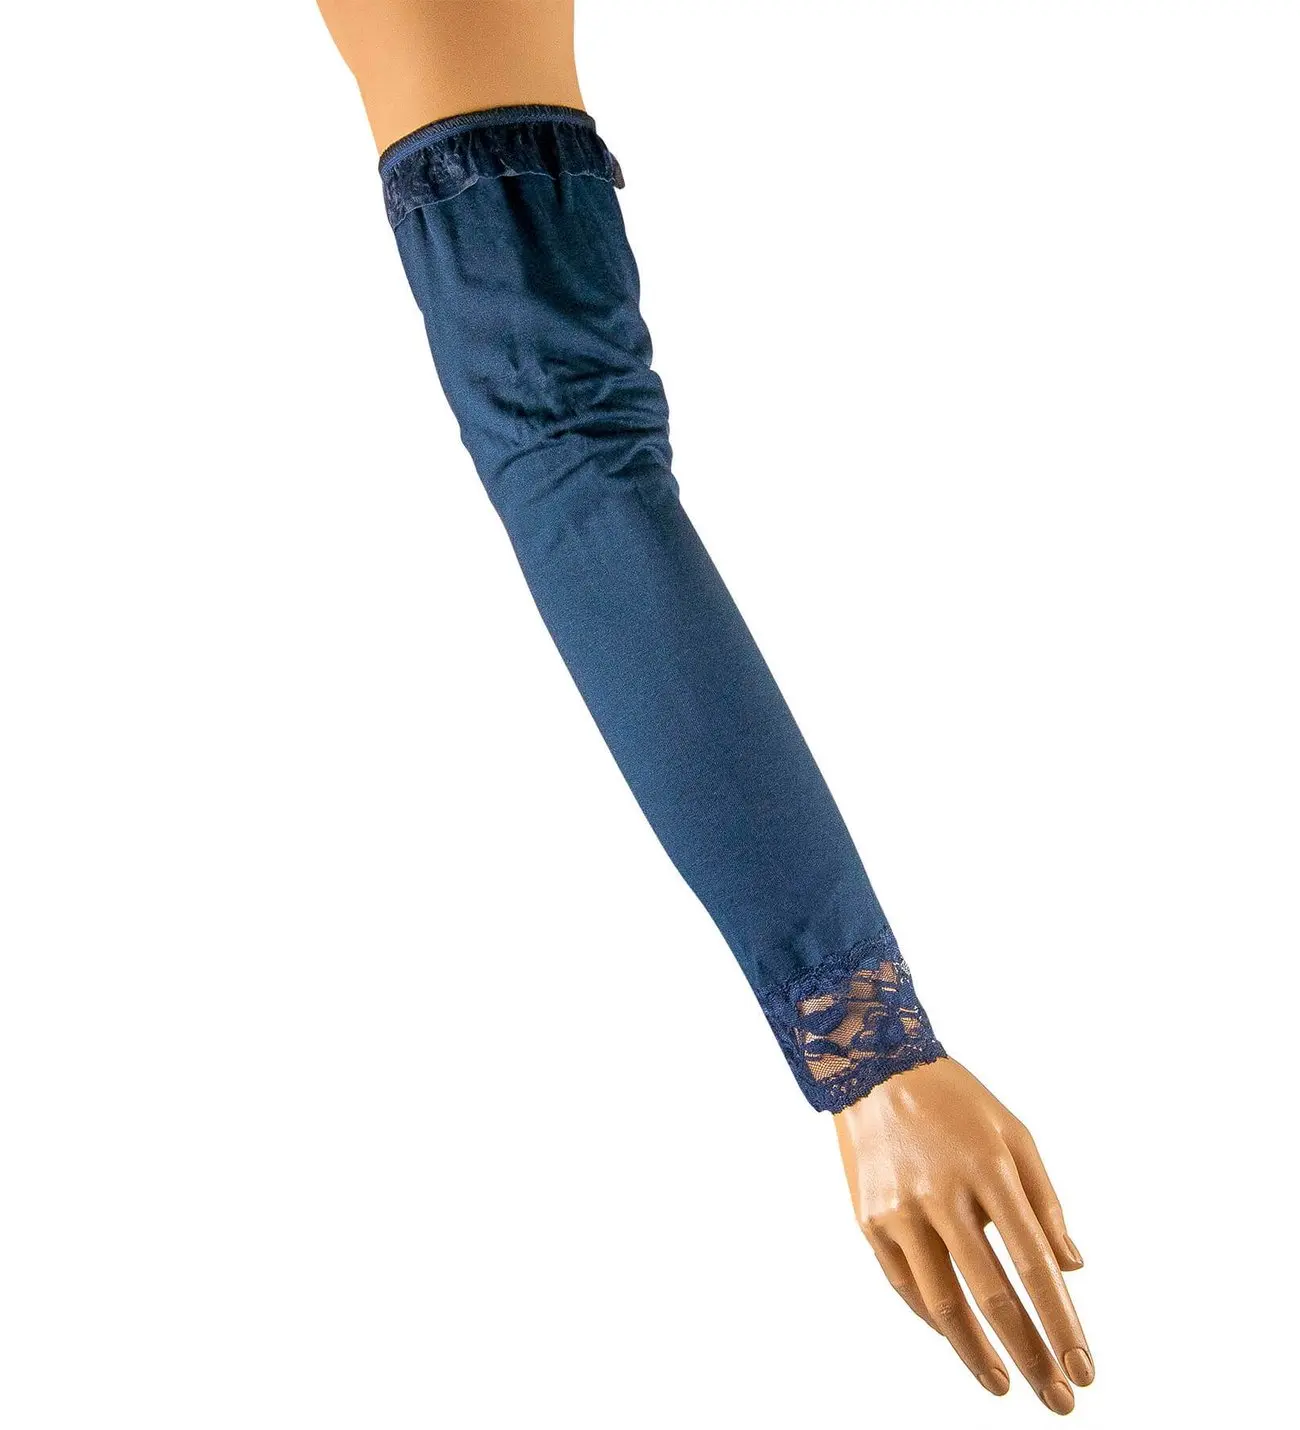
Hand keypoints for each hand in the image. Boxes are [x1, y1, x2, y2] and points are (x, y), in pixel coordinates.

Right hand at [834, 1056, 1092, 1414]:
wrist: (872, 1068)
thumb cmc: (956, 1102)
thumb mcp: (1014, 1133)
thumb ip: (1045, 1202)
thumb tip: (1072, 1270)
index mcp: (988, 1169)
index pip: (1034, 1265)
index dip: (1062, 1325)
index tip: (1085, 1372)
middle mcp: (942, 1193)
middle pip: (993, 1295)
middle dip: (1031, 1357)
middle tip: (1060, 1402)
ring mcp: (900, 1209)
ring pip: (943, 1303)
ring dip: (978, 1355)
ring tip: (1004, 1387)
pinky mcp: (869, 1219)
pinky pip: (906, 1285)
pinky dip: (935, 1320)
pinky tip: (959, 1340)